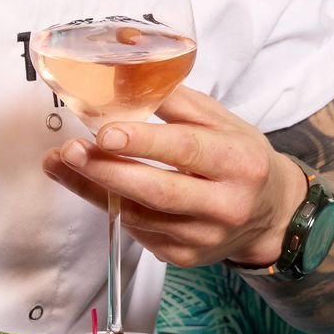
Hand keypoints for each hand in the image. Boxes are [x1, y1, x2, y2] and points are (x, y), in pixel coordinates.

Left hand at [41, 83, 305, 268]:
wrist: (271, 215)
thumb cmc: (240, 159)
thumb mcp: (222, 122)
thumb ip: (175, 101)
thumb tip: (123, 76)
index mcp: (240, 163)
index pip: (186, 150)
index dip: (143, 142)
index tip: (104, 132)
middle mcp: (226, 206)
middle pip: (158, 191)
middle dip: (107, 170)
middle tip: (70, 150)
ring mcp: (204, 237)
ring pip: (139, 216)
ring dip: (94, 189)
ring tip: (62, 162)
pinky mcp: (184, 257)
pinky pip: (138, 232)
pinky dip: (109, 206)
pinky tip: (88, 184)